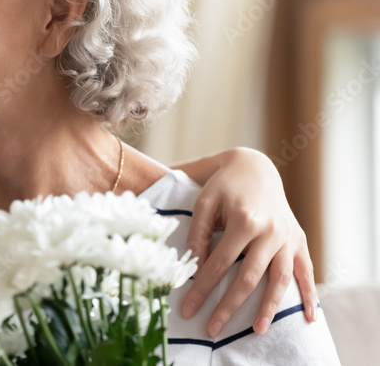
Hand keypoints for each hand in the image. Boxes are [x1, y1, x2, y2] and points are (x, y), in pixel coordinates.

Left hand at [179, 148, 315, 336]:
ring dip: (269, 307)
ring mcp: (288, 237)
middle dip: (228, 307)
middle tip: (211, 329)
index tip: (188, 309)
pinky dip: (309, 295)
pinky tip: (308, 318)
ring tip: (257, 330)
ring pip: (279, 279)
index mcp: (244, 221)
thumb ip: (198, 236)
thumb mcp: (203, 204)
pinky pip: (305, 271)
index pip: (219, 264)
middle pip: (248, 278)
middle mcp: (270, 232)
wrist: (255, 167)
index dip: (202, 288)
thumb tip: (193, 268)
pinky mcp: (299, 240)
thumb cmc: (223, 186)